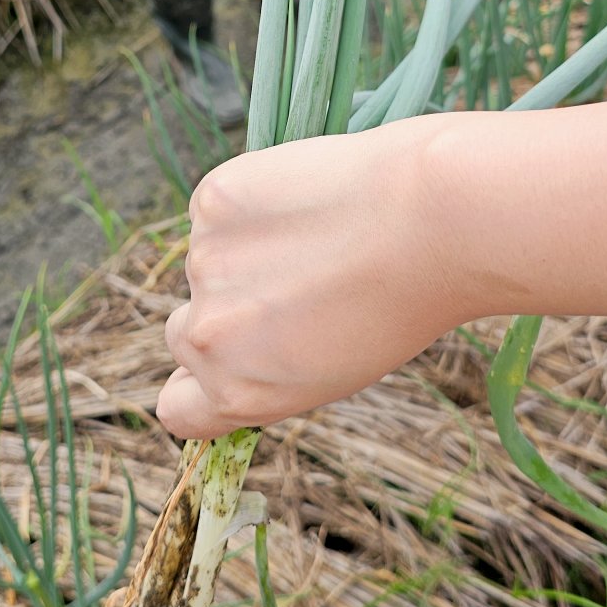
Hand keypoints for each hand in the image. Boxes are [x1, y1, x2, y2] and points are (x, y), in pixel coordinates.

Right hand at [158, 122, 458, 439]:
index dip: (200, 385)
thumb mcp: (336, 370)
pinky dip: (249, 203)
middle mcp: (208, 339)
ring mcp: (202, 267)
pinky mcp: (211, 203)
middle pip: (184, 333)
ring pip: (207, 262)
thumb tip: (248, 344)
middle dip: (223, 314)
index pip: (177, 408)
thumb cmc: (404, 303)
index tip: (231, 361)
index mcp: (238, 394)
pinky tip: (304, 198)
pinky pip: (216, 208)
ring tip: (317, 235)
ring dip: (242, 252)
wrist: (429, 222)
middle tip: (289, 287)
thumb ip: (273, 369)